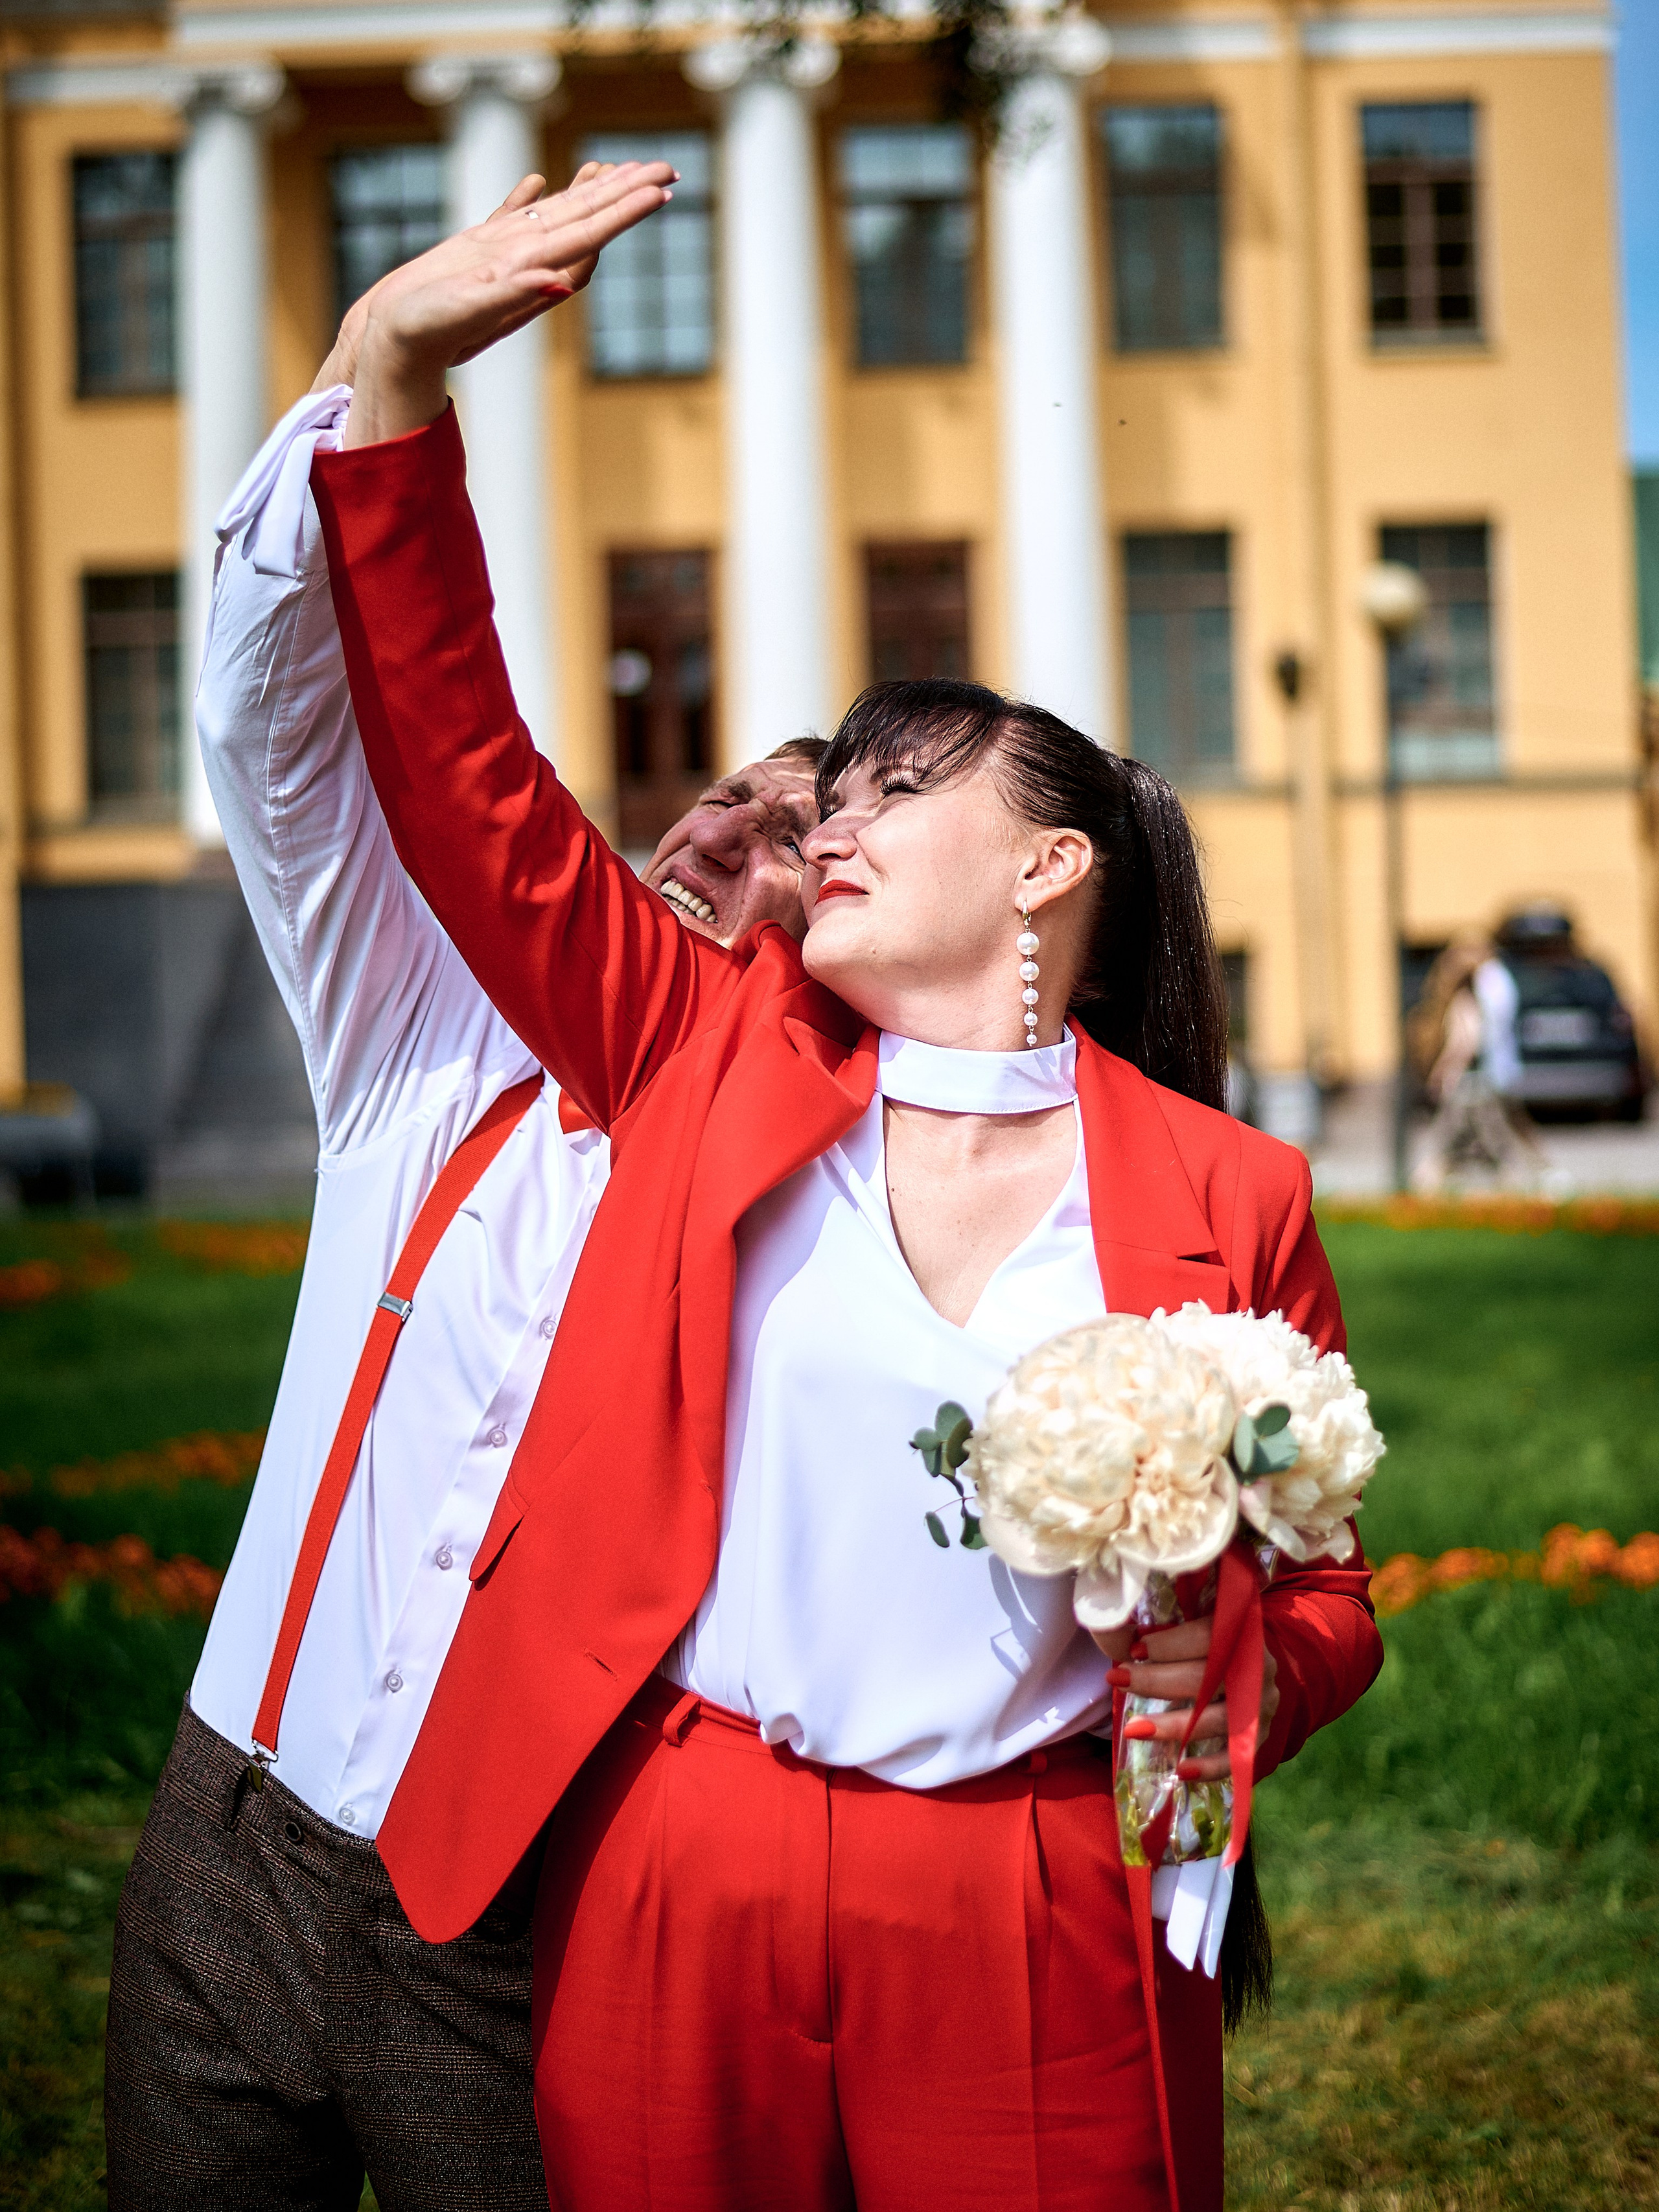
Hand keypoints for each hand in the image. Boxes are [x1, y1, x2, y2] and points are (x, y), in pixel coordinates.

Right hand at [338, 160, 674, 446]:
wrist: (392, 345)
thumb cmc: (426, 332)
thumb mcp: (470, 311)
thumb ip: (514, 294)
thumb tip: (559, 282)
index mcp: (530, 272)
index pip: (592, 234)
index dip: (627, 211)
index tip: (661, 189)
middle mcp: (527, 264)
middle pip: (589, 222)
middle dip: (626, 194)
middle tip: (664, 167)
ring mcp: (503, 259)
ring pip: (557, 218)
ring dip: (586, 192)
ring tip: (613, 167)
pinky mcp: (475, 257)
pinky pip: (512, 221)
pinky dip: (529, 199)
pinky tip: (539, 182)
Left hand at [1095, 1615, 1278, 1782]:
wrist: (1254, 1674)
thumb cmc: (1216, 1645)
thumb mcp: (1199, 1627)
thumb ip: (1171, 1631)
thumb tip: (1125, 1638)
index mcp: (1244, 1633)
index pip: (1208, 1636)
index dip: (1170, 1644)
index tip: (1134, 1650)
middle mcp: (1258, 1670)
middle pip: (1207, 1678)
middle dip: (1157, 1681)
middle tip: (1118, 1680)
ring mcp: (1263, 1707)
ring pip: (1217, 1719)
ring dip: (1173, 1726)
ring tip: (1133, 1729)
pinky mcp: (1260, 1739)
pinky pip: (1236, 1759)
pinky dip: (1210, 1767)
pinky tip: (1180, 1771)